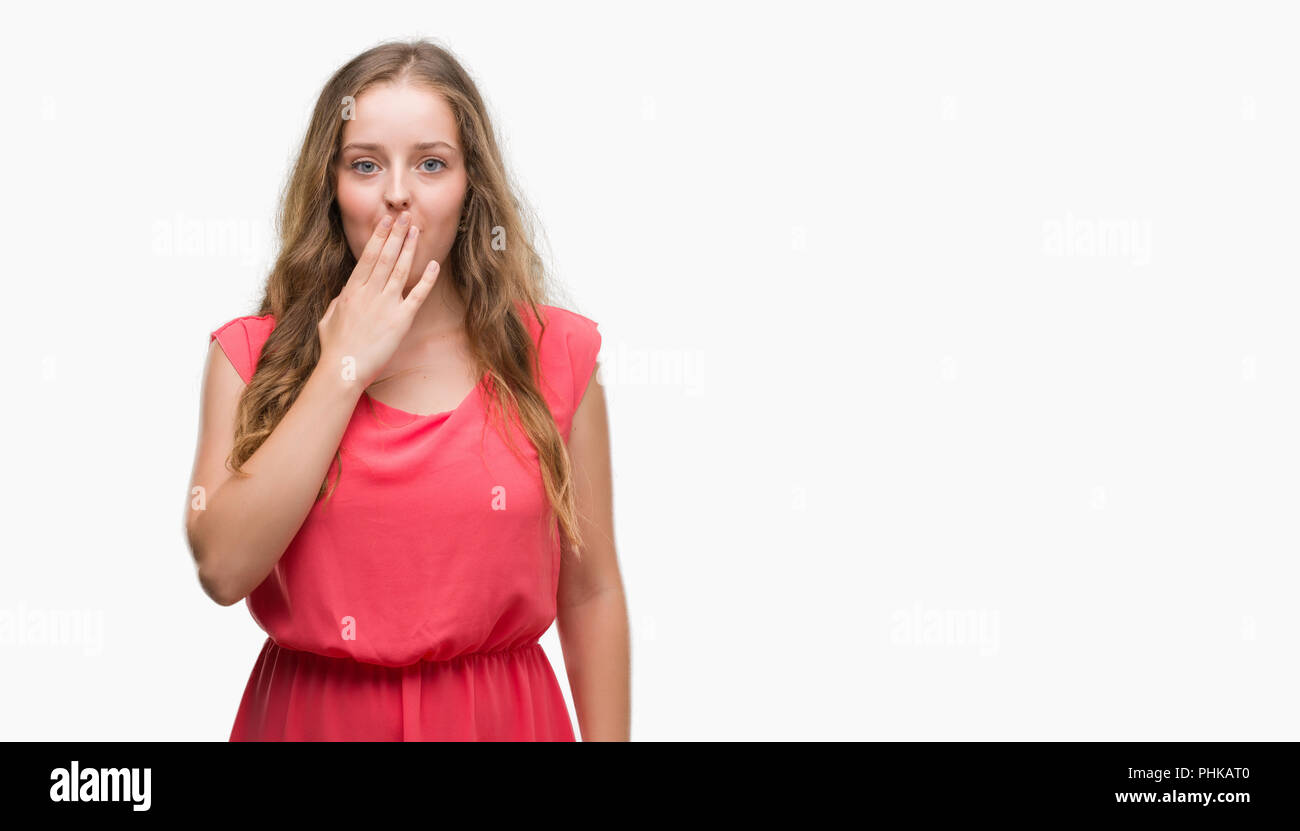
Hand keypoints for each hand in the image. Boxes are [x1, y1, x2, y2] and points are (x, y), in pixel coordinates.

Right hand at [317, 211, 439, 388]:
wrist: (343, 369)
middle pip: (385, 257)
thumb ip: (338, 302)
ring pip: (400, 270)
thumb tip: (345, 293)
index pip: (367, 256)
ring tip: (417, 231)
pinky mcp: (401, 321)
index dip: (379, 237)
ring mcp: (385, 306)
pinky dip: (426, 279)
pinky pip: (417, 295)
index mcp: (351, 291)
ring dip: (410, 249)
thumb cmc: (334, 348)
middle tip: (405, 216)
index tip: (386, 221)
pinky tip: (434, 265)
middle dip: (396, 234)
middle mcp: (369, 293)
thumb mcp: (328, 319)